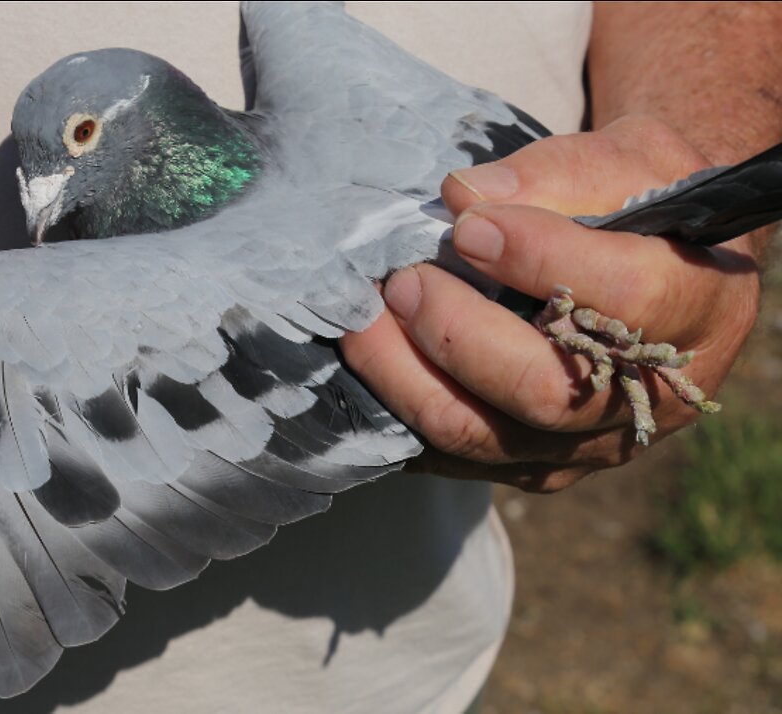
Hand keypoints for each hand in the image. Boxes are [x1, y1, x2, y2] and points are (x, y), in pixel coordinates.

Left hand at [340, 116, 761, 491]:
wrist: (655, 264)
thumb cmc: (642, 202)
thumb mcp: (632, 159)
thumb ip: (558, 174)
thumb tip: (464, 196)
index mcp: (700, 307)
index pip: (625, 300)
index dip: (539, 260)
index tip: (468, 224)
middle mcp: (650, 395)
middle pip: (542, 390)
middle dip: (454, 333)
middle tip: (402, 280)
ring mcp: (588, 443)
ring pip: (480, 434)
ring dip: (404, 377)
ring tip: (364, 320)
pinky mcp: (533, 468)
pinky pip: (449, 456)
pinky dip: (398, 410)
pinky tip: (371, 362)